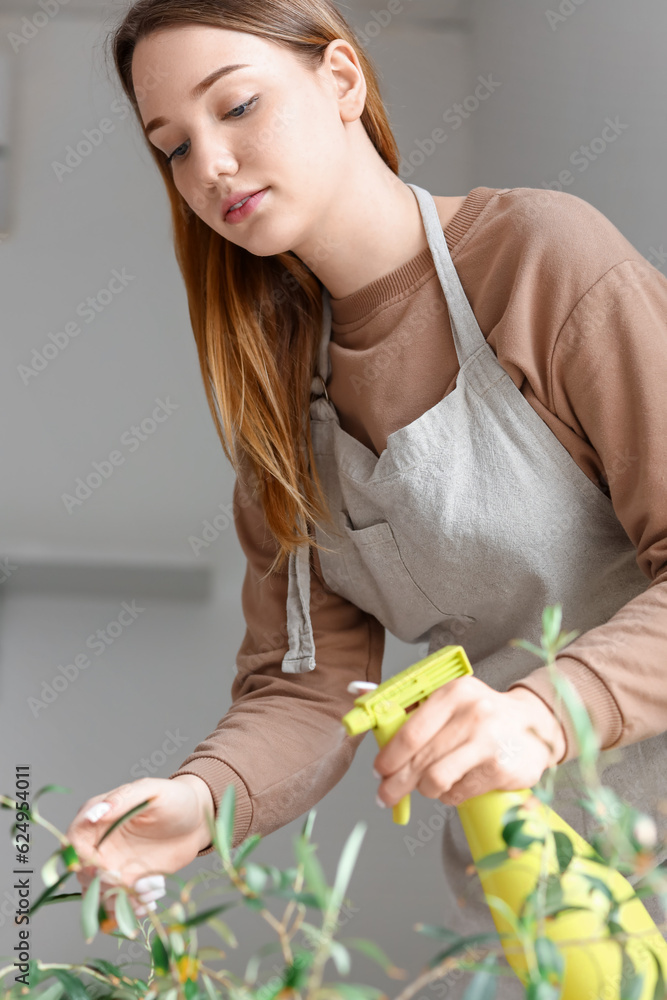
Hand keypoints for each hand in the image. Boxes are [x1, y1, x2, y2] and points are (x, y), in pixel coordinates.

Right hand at [66, 775, 214, 925]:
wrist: (197, 820)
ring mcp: (112, 865)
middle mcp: (99, 844)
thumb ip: (122, 799)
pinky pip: (117, 905)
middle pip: (82, 874)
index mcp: (98, 816)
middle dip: (105, 886)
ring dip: (122, 899)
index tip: (102, 869)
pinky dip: (132, 908)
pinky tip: (155, 894)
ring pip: (98, 895)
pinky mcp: (127, 882)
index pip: (73, 842)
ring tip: (154, 887)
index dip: (80, 859)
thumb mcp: (151, 791)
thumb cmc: (175, 798)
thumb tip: (93, 813)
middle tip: (134, 884)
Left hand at [373, 677, 565, 808]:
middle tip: (385, 795)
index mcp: (454, 693)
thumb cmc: (483, 714)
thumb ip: (415, 711)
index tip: (378, 770)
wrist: (535, 725)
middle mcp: (472, 714)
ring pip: (436, 780)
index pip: (410, 732)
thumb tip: (369, 714)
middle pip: (420, 759)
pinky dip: (449, 796)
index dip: (389, 756)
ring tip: (425, 788)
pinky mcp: (501, 769)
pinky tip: (454, 786)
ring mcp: (488, 742)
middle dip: (396, 782)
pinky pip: (459, 793)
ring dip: (424, 790)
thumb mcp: (452, 701)